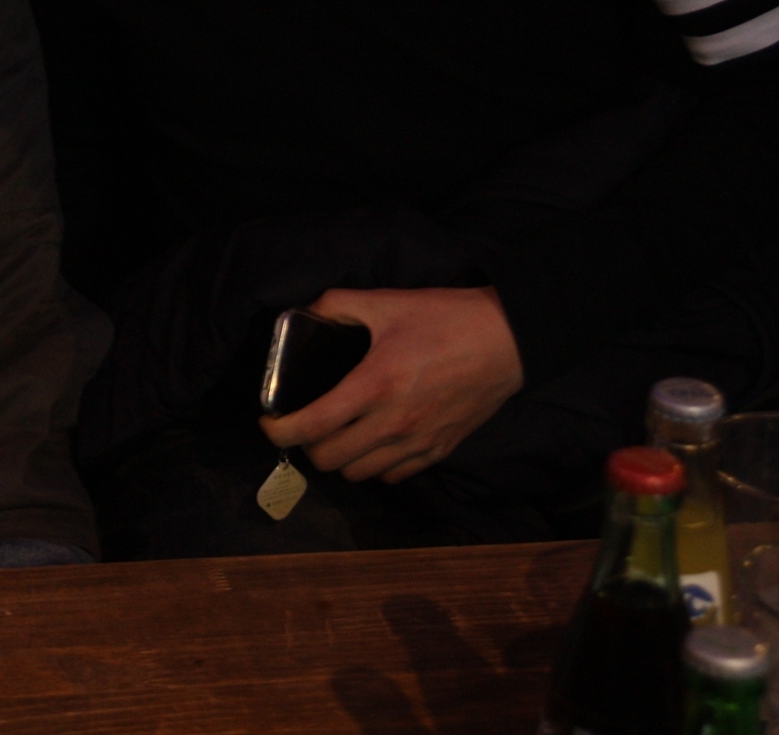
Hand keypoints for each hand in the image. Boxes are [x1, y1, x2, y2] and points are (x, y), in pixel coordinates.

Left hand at [259, 286, 523, 483]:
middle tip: (306, 423)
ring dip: (341, 458)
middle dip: (307, 445)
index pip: (311, 426)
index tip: (268, 423)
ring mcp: (418, 442)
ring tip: (338, 434)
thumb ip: (338, 305)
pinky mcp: (441, 450)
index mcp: (373, 387)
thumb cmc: (447, 318)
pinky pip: (395, 476)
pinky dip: (376, 466)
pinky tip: (374, 442)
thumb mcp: (387, 301)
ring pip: (360, 474)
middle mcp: (392, 424)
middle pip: (329, 460)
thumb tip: (306, 312)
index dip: (278, 431)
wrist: (510, 339)